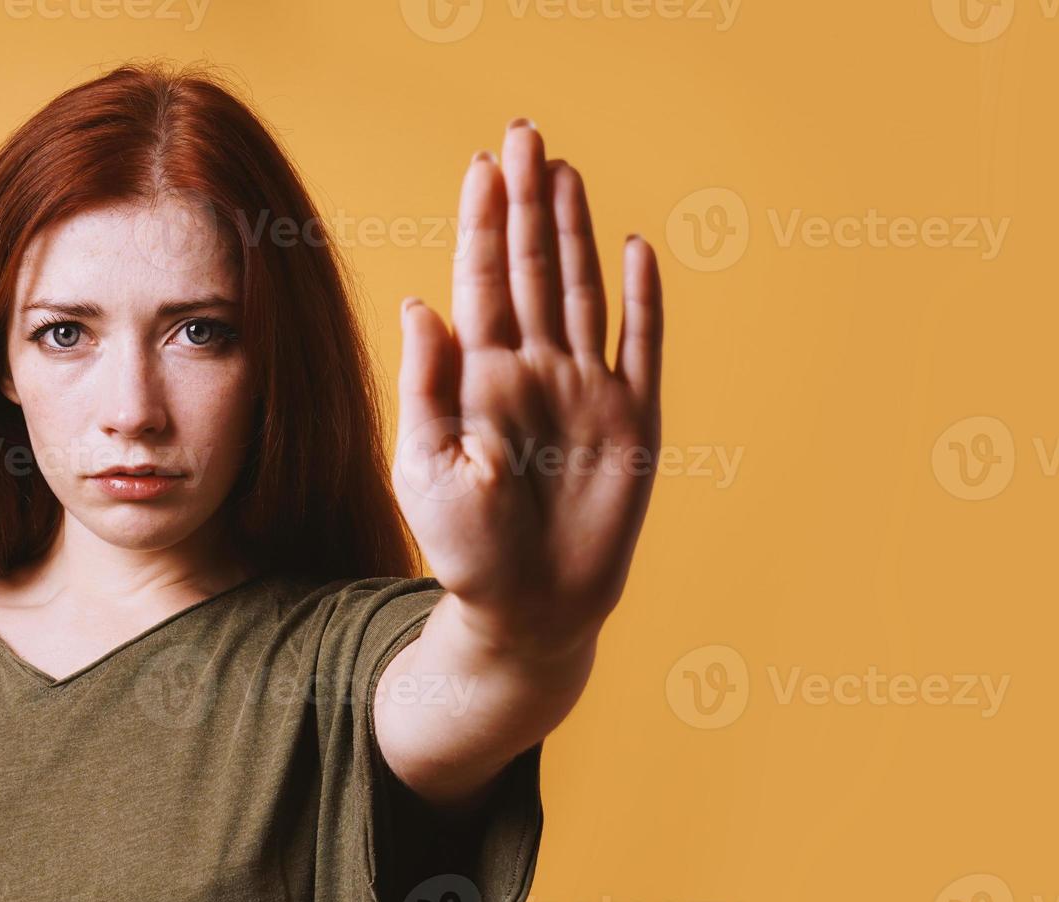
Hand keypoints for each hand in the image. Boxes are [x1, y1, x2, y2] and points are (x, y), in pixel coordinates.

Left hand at [393, 117, 662, 652]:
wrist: (529, 611)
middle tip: (525, 133)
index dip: (483, 222)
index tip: (482, 166)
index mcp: (480, 378)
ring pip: (581, 290)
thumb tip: (418, 304)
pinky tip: (634, 247)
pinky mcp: (632, 421)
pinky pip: (639, 346)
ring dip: (575, 231)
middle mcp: (534, 371)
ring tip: (565, 171)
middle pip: (531, 268)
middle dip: (526, 201)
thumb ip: (425, 387)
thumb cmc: (464, 550)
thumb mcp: (423, 469)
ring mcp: (585, 390)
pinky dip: (640, 297)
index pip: (481, 281)